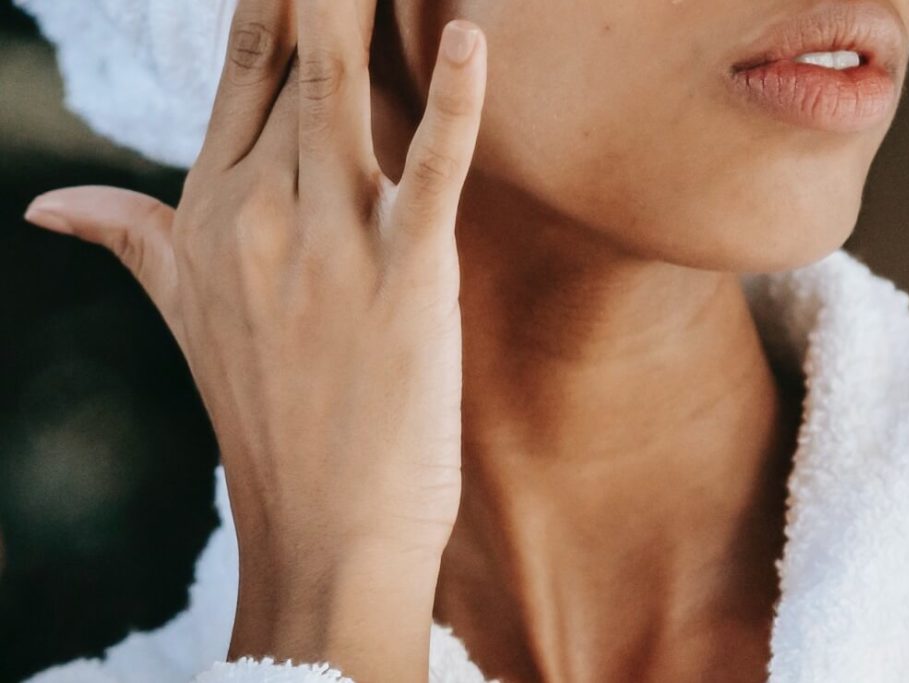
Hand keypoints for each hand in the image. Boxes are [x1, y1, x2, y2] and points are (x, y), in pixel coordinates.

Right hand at [23, 0, 486, 678]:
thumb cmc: (268, 419)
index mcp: (212, 213)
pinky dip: (454, 106)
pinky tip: (469, 38)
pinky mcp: (406, 282)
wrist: (324, 530)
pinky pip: (431, 174)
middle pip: (291, 59)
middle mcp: (259, 216)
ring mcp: (329, 248)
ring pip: (339, 94)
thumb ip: (133, 239)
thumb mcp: (187, 315)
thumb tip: (51, 203)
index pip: (244, 69)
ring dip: (351, 8)